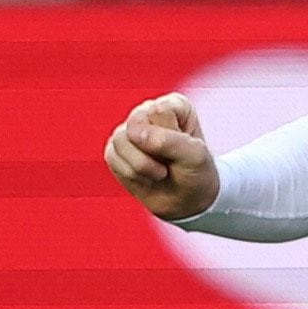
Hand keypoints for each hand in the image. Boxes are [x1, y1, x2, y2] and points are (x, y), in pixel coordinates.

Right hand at [105, 94, 219, 220]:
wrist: (187, 202)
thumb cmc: (196, 173)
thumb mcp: (194, 156)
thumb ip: (168, 141)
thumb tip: (133, 134)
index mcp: (173, 105)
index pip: (159, 112)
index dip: (170, 137)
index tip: (183, 150)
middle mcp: (148, 113)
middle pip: (135, 124)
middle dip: (152, 152)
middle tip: (169, 164)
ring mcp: (129, 131)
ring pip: (120, 139)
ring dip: (141, 166)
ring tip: (159, 173)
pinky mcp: (115, 150)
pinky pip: (111, 156)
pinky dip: (130, 174)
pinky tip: (145, 177)